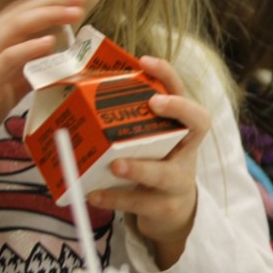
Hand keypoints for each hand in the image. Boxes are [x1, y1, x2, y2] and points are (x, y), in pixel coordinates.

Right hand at [0, 0, 85, 164]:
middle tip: (80, 0)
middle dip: (52, 3)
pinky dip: (29, 48)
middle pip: (18, 13)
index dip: (46, 1)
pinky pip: (7, 59)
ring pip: (13, 27)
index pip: (17, 10)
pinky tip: (49, 42)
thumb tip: (57, 52)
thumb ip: (29, 65)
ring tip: (72, 14)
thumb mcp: (10, 81)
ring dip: (47, 17)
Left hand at [87, 56, 211, 269]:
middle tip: (152, 102)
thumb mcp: (149, 140)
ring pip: (166, 173)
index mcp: (182, 127)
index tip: (146, 62)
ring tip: (115, 164)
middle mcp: (187, 150)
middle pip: (195, 125)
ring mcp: (180, 180)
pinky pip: (140, 201)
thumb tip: (77, 89)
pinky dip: (114, 197)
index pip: (182, 87)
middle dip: (177, 110)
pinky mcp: (165, 207)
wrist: (173, 210)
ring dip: (140, 167)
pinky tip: (93, 193)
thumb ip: (129, 120)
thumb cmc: (153, 163)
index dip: (170, 77)